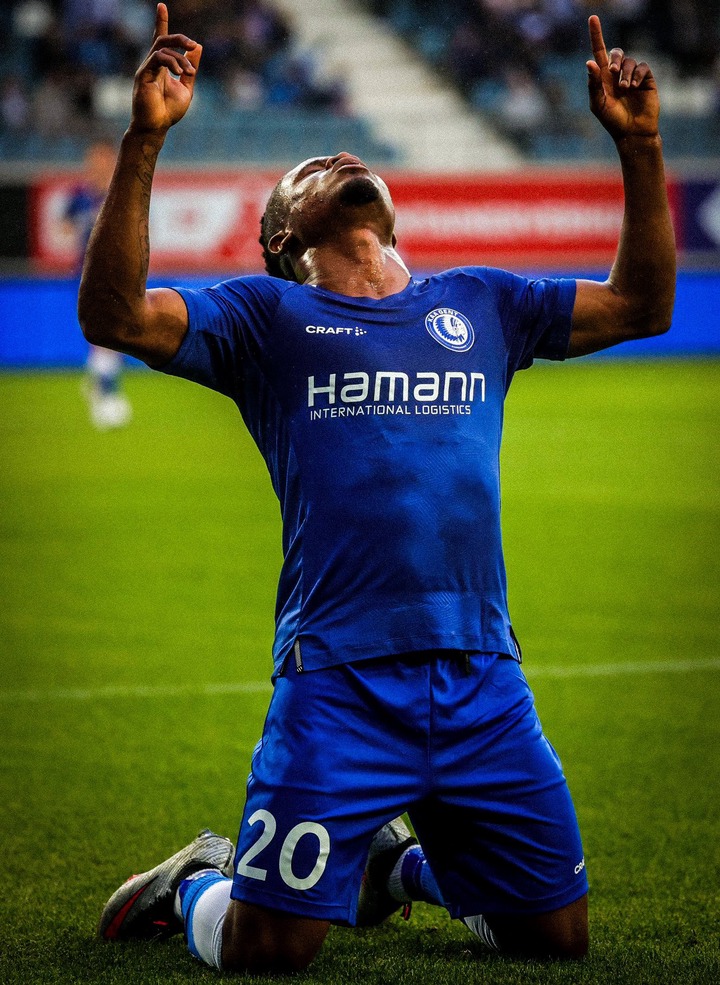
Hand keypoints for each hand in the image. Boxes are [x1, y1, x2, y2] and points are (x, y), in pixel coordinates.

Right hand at [130, 3, 201, 133]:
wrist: (157, 127)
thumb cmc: (169, 112)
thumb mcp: (186, 87)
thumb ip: (190, 68)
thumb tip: (198, 47)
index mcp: (162, 66)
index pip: (161, 40)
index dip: (161, 23)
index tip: (161, 6)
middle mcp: (152, 64)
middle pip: (163, 39)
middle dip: (179, 38)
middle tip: (192, 45)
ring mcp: (146, 68)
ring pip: (162, 49)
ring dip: (180, 58)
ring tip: (189, 71)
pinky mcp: (143, 74)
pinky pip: (157, 58)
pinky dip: (171, 62)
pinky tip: (180, 72)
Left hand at [586, 14, 658, 141]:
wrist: (632, 132)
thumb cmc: (612, 121)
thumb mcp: (598, 104)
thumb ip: (593, 84)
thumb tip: (589, 62)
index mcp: (603, 78)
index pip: (599, 52)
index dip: (596, 35)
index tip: (593, 18)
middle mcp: (617, 74)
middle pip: (615, 52)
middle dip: (614, 58)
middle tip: (611, 71)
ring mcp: (632, 76)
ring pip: (629, 61)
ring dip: (625, 73)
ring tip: (625, 89)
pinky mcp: (646, 79)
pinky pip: (642, 67)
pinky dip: (636, 75)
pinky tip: (634, 87)